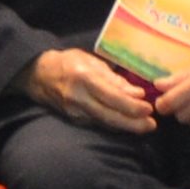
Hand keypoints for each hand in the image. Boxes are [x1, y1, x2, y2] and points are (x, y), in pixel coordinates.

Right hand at [31, 43, 158, 130]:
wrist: (38, 75)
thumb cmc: (68, 63)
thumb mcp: (91, 62)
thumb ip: (114, 79)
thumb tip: (137, 93)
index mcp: (83, 78)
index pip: (111, 96)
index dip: (131, 105)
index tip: (149, 108)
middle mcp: (78, 98)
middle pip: (109, 116)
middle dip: (133, 123)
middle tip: (152, 125)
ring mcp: (75, 112)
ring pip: (105, 123)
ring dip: (127, 127)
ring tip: (145, 126)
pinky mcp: (74, 120)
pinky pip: (98, 124)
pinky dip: (115, 125)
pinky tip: (127, 125)